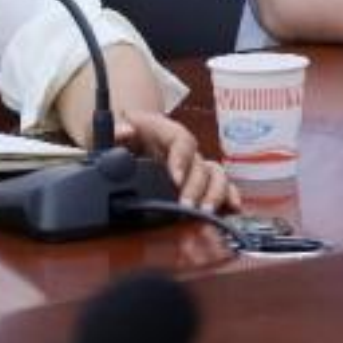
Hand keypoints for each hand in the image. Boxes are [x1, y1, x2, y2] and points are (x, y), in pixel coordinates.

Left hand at [116, 110, 240, 213]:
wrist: (126, 135)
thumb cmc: (119, 134)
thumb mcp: (109, 129)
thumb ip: (114, 130)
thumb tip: (127, 130)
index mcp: (162, 130)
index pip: (181, 138)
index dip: (182, 158)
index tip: (175, 178)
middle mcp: (182, 148)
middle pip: (200, 163)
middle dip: (196, 187)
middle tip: (187, 206)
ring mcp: (192, 164)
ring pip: (214, 174)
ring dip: (214, 194)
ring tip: (205, 213)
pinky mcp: (197, 179)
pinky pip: (220, 185)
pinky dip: (229, 195)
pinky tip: (233, 209)